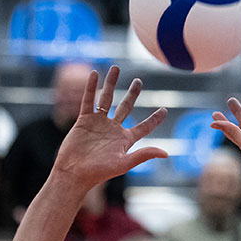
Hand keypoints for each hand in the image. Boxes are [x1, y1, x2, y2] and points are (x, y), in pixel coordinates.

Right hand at [52, 66, 166, 187]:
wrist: (74, 172)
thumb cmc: (99, 172)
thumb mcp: (124, 164)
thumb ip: (143, 155)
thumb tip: (166, 153)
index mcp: (125, 140)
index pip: (144, 127)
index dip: (154, 119)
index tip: (164, 110)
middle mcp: (113, 129)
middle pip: (126, 107)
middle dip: (132, 94)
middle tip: (138, 81)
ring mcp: (98, 123)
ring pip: (106, 99)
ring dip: (111, 83)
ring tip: (116, 68)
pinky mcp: (84, 120)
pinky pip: (88, 100)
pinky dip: (91, 87)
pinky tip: (95, 74)